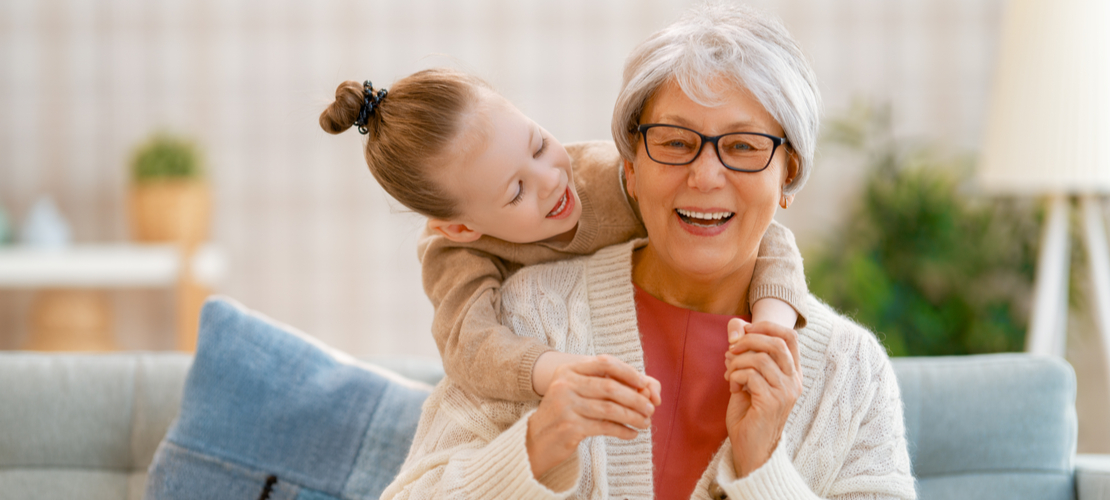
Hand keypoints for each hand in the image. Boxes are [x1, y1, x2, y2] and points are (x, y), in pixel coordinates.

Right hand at [526, 355, 659, 477]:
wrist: (536, 439)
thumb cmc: (566, 413)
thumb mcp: (580, 392)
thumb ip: (612, 385)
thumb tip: (652, 388)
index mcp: (569, 370)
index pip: (605, 362)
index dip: (629, 372)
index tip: (645, 384)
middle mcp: (565, 384)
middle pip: (610, 387)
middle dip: (636, 398)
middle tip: (651, 408)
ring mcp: (566, 406)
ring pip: (610, 408)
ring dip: (633, 416)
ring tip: (646, 423)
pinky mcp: (570, 427)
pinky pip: (605, 427)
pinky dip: (623, 431)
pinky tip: (632, 434)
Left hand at [723, 319, 802, 477]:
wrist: (751, 449)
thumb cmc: (749, 414)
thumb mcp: (746, 378)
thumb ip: (744, 354)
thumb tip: (734, 328)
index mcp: (792, 373)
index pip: (790, 337)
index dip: (766, 326)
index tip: (744, 331)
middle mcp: (794, 381)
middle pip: (776, 343)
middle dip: (747, 340)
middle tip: (731, 351)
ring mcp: (785, 393)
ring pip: (760, 358)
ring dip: (737, 361)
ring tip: (729, 373)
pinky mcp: (771, 403)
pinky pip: (751, 375)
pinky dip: (735, 375)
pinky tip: (732, 387)